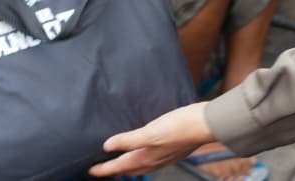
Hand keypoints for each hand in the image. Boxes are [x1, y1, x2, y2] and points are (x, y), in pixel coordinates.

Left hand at [89, 102, 213, 176]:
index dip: (103, 169)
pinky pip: (150, 159)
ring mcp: (163, 157)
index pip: (118, 166)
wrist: (204, 125)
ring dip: (127, 164)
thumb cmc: (178, 127)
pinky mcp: (170, 150)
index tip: (90, 170)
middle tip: (101, 167)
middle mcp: (153, 161)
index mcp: (145, 157)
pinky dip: (140, 157)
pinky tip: (142, 148)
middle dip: (113, 169)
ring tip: (118, 159)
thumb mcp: (150, 132)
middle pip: (128, 169)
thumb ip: (128, 140)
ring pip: (139, 166)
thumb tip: (107, 146)